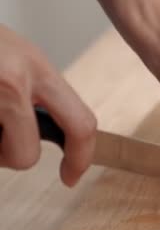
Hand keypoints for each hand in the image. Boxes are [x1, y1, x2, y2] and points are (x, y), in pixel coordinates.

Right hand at [0, 25, 95, 185]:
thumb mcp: (19, 55)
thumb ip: (39, 91)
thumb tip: (51, 131)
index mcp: (36, 68)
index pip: (80, 123)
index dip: (81, 157)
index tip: (72, 174)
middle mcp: (12, 81)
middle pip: (26, 156)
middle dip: (13, 155)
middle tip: (1, 136)